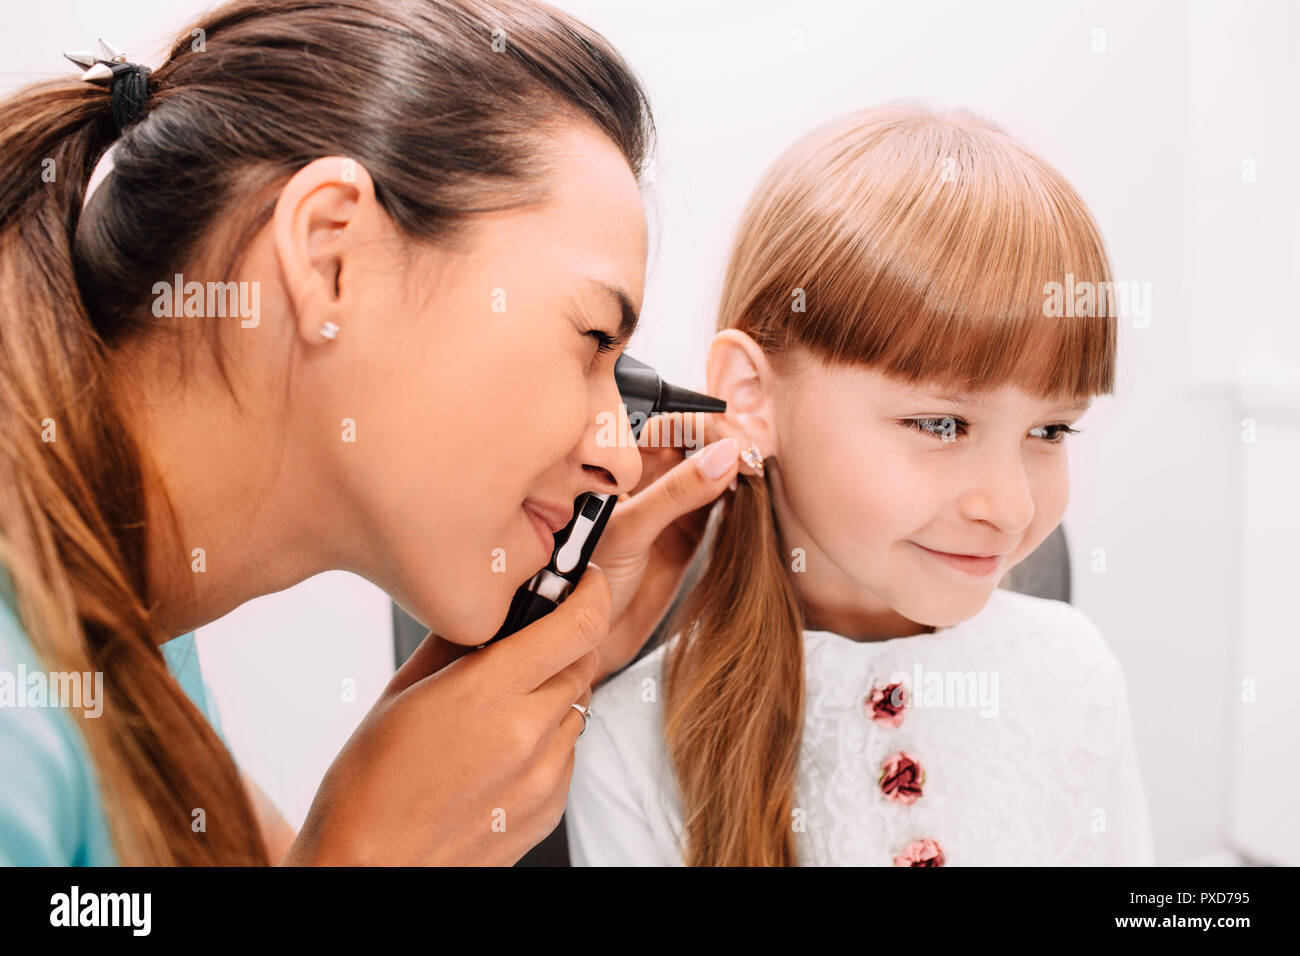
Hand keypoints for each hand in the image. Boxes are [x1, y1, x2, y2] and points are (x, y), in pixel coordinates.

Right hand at [281, 565, 610, 865]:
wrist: (368, 870)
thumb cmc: (369, 786)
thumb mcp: (401, 693)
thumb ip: (456, 644)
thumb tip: (489, 610)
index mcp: (489, 693)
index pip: (580, 625)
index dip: (592, 594)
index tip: (587, 582)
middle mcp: (527, 734)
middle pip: (584, 664)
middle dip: (564, 646)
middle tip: (526, 649)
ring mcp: (543, 778)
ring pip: (578, 709)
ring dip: (553, 696)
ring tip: (499, 712)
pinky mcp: (549, 811)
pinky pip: (567, 755)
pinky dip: (546, 742)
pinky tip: (499, 752)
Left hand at [588, 412, 759, 682]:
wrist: (589, 636)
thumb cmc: (586, 580)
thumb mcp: (628, 530)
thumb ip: (675, 493)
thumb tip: (727, 455)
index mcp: (621, 461)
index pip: (673, 423)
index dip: (709, 426)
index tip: (738, 443)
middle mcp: (648, 474)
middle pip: (700, 439)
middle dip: (731, 441)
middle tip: (756, 458)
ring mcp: (672, 500)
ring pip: (716, 468)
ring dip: (740, 467)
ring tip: (759, 476)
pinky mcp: (691, 529)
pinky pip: (724, 501)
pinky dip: (742, 497)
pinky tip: (753, 497)